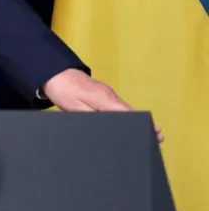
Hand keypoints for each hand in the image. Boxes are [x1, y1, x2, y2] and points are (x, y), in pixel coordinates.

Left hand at [43, 68, 162, 141]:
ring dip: (134, 120)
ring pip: (124, 109)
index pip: (130, 114)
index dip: (143, 124)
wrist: (54, 73)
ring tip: (144, 134)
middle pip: (131, 112)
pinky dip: (124, 115)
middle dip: (142, 124)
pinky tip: (126, 124)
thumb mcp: (76, 109)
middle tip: (156, 138)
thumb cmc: (63, 91)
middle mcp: (110, 95)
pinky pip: (116, 107)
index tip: (155, 133)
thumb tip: (110, 129)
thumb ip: (94, 119)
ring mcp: (107, 94)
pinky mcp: (102, 94)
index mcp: (105, 99)